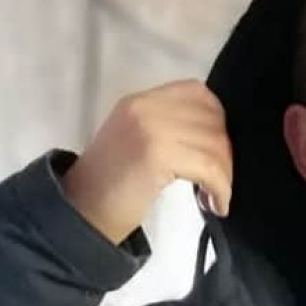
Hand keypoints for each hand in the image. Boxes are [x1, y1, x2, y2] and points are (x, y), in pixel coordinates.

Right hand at [61, 79, 232, 244]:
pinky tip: (216, 205)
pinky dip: (221, 188)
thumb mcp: (137, 142)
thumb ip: (170, 128)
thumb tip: (220, 136)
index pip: (197, 92)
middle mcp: (145, 106)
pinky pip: (209, 167)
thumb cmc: (110, 187)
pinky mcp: (157, 153)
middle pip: (213, 118)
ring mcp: (150, 126)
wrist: (80, 214)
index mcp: (140, 101)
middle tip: (219, 181)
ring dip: (225, 175)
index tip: (217, 152)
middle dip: (225, 153)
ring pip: (215, 144)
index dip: (218, 121)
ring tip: (216, 197)